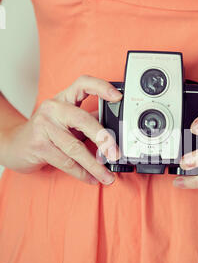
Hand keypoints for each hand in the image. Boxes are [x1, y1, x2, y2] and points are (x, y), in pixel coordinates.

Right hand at [1, 75, 122, 185]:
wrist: (15, 145)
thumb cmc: (46, 132)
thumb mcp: (67, 121)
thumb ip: (88, 121)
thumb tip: (115, 132)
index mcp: (64, 98)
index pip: (83, 84)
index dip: (101, 87)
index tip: (117, 97)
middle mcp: (53, 108)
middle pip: (84, 120)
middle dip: (104, 139)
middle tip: (116, 153)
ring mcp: (44, 126)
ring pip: (76, 148)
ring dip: (95, 166)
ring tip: (107, 176)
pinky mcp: (39, 145)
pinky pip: (66, 162)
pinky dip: (82, 173)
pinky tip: (91, 178)